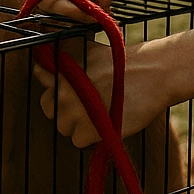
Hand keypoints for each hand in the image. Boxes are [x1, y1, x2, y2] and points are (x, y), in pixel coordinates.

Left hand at [33, 37, 171, 147]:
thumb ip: (64, 63)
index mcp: (62, 71)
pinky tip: (106, 121)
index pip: (43, 84)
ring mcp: (76, 111)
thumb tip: (40, 71)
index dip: (56, 89)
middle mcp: (64, 91)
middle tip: (87, 105)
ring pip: (64, 128)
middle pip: (50, 110)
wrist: (153, 73)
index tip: (72, 89)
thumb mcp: (89, 53)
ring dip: (78, 124)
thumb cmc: (123, 62)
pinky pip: (79, 140)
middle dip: (64, 110)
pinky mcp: (90, 129)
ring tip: (100, 112)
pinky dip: (91, 136)